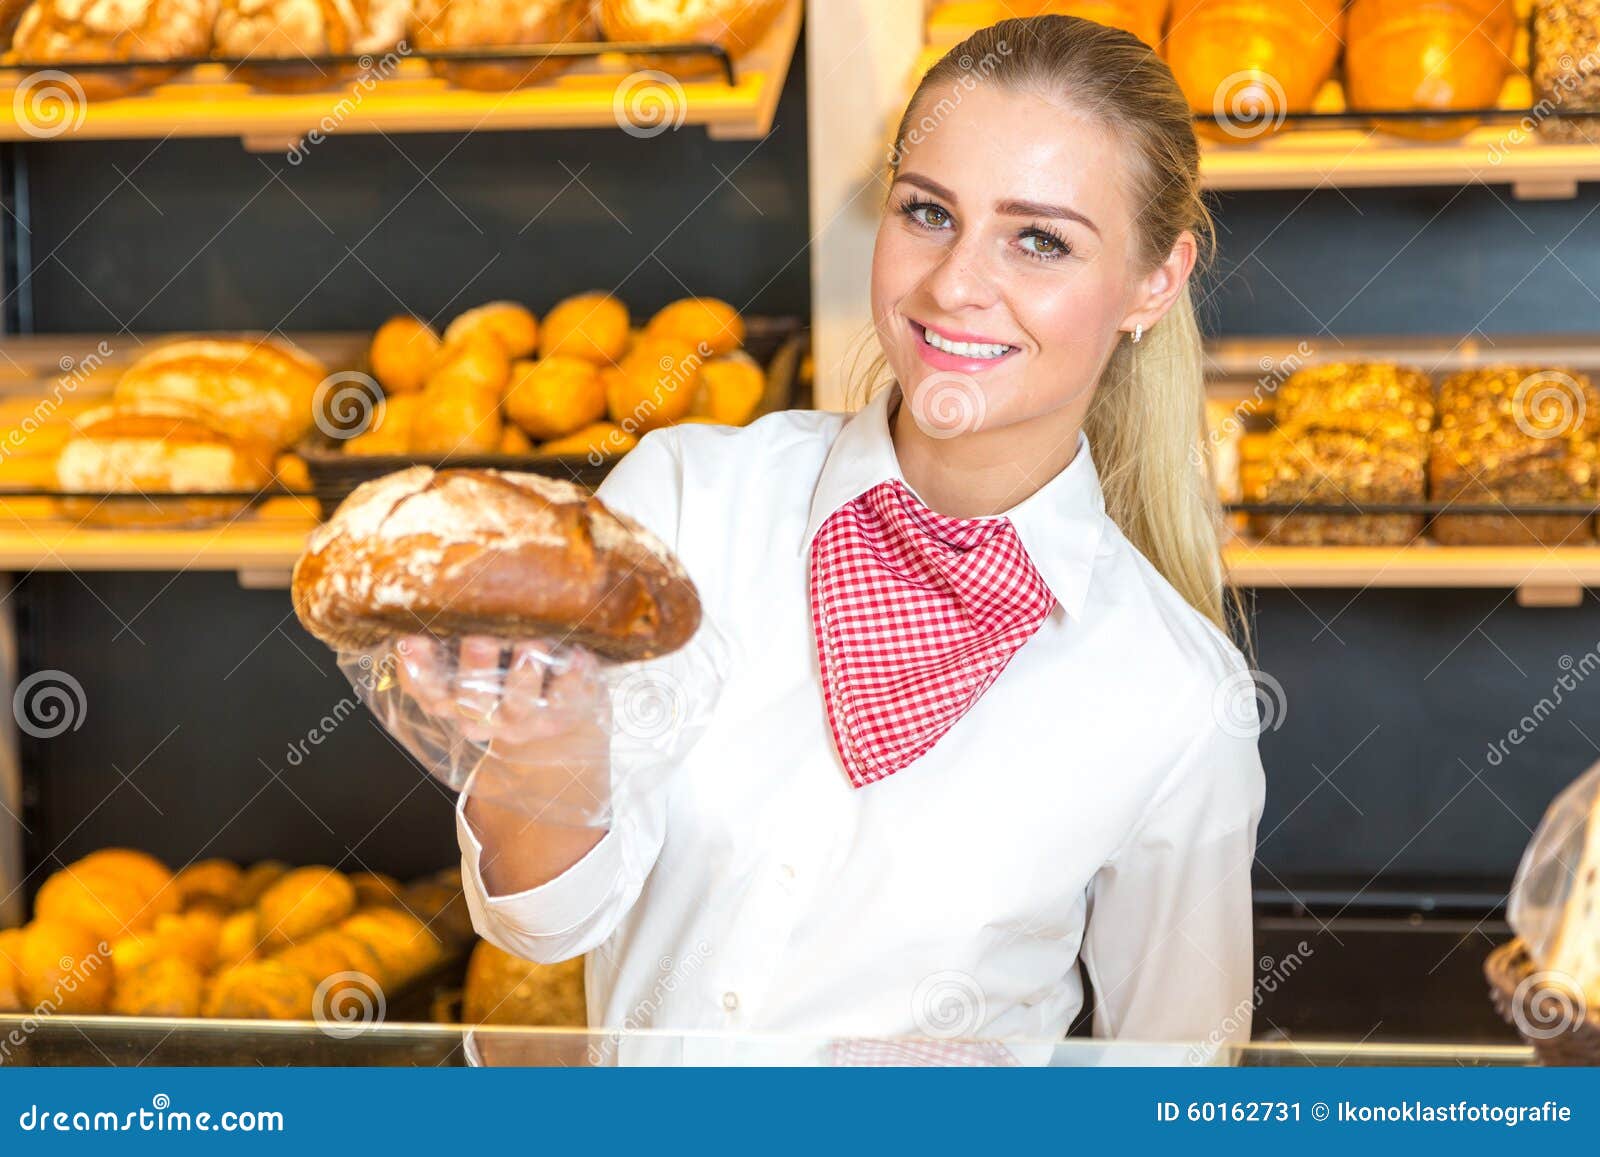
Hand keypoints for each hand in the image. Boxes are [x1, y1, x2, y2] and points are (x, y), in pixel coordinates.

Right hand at [376, 634, 612, 825]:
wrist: (555, 714)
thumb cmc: (502, 673)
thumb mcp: (470, 663)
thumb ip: (449, 641)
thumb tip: (433, 601)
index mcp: (451, 703)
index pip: (425, 689)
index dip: (416, 669)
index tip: (411, 639)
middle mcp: (483, 718)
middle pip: (470, 701)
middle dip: (474, 670)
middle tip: (480, 639)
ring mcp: (523, 721)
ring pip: (517, 705)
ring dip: (523, 676)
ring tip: (531, 645)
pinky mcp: (560, 717)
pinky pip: (566, 699)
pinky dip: (573, 678)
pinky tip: (578, 655)